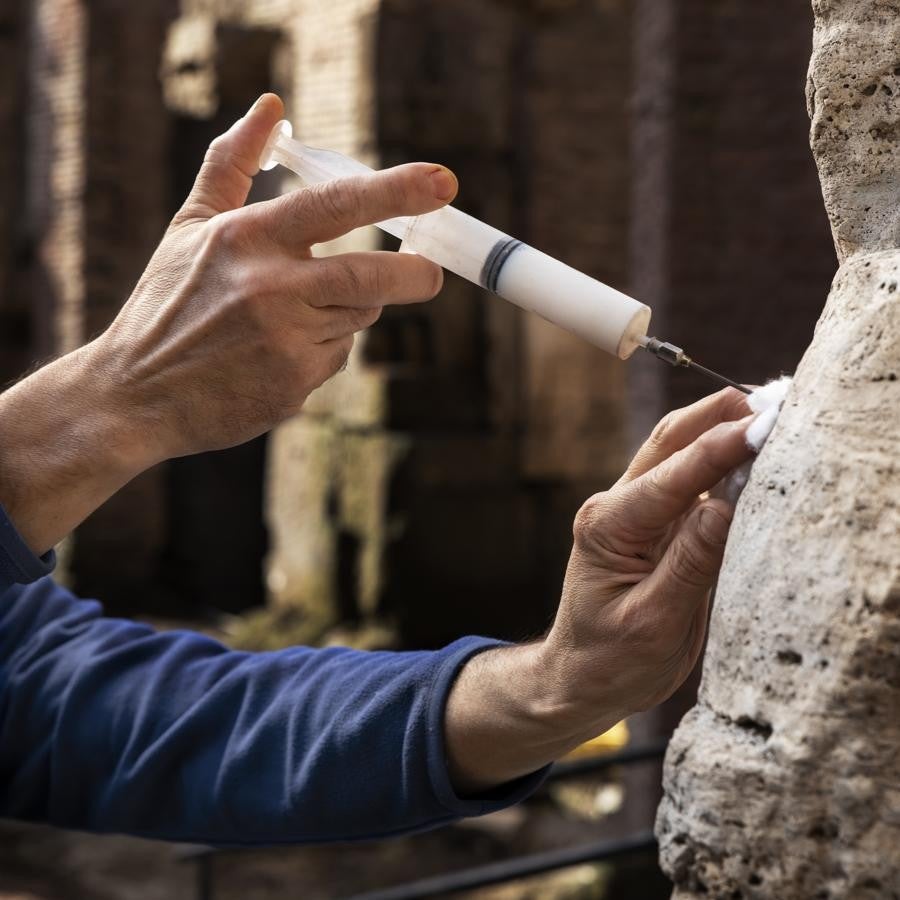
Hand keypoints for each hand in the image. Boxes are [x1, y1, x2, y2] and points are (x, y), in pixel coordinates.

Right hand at [0, 93, 457, 555]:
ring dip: (347, 311)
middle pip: (372, 276)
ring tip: (294, 316)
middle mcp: (270, 287)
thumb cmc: (166, 304)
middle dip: (414, 275)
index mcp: (247, 238)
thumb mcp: (191, 227)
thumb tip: (270, 105)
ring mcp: (284, 340)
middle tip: (431, 273)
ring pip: (357, 318)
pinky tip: (278, 354)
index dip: (396, 191)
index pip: (336, 205)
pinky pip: (336, 357)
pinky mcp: (294, 384)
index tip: (441, 184)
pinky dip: (323, 348)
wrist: (135, 394)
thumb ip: (233, 164)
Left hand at [444, 389, 753, 792]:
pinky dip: (719, 460)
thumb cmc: (610, 658)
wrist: (581, 675)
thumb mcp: (653, 623)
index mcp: (608, 528)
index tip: (763, 426)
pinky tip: (752, 455)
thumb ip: (689, 564)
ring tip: (770, 415)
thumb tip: (724, 506)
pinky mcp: (652, 521)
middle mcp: (615, 507)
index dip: (720, 449)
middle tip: (774, 402)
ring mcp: (631, 509)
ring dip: (719, 428)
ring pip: (676, 450)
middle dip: (719, 415)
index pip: (672, 478)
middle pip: (669, 441)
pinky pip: (688, 479)